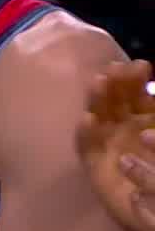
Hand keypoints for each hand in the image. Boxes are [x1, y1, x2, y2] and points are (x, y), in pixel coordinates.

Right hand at [77, 59, 154, 230]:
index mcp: (144, 117)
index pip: (136, 91)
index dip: (136, 77)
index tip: (142, 66)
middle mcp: (123, 126)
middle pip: (114, 98)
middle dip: (115, 82)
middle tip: (115, 70)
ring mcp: (106, 143)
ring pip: (98, 115)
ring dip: (97, 99)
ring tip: (99, 83)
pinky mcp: (93, 164)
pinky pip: (86, 146)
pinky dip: (85, 132)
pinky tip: (88, 120)